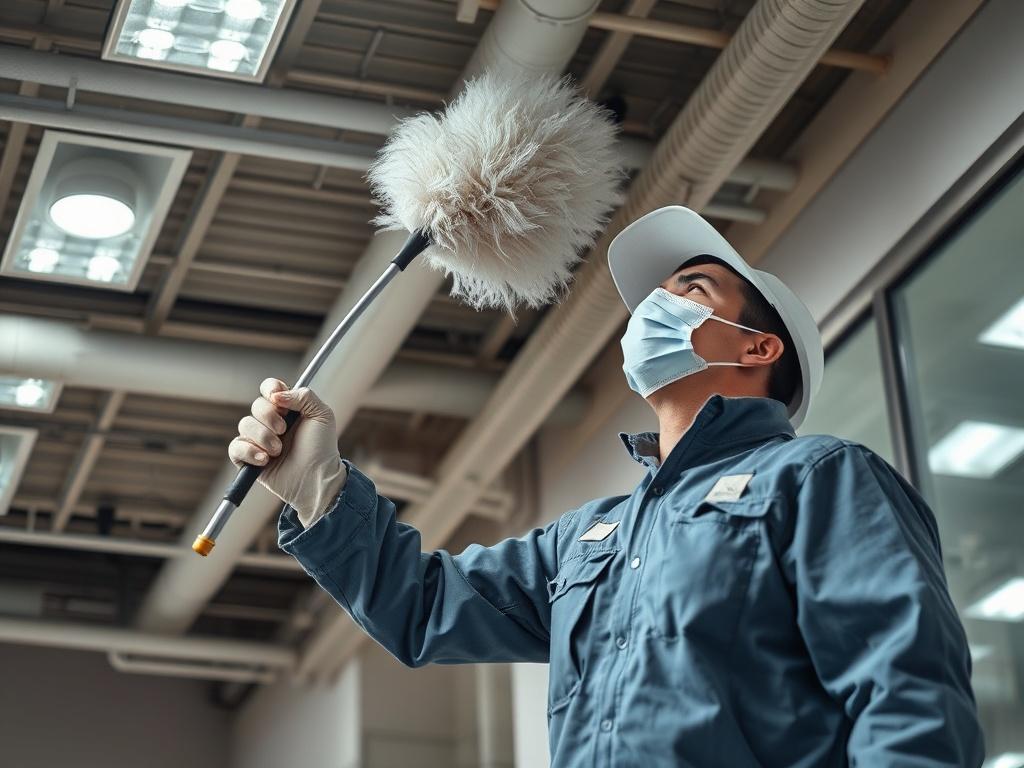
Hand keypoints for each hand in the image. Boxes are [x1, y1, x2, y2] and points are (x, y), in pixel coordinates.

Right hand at [229, 378, 347, 526]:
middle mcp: (271, 422)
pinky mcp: (248, 459)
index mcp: (288, 408)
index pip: (269, 388)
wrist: (317, 478)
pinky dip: (249, 452)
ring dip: (263, 437)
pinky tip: (264, 460)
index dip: (270, 388)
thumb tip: (277, 394)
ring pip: (244, 425)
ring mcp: (258, 440)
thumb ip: (303, 396)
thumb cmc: (322, 448)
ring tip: (278, 451)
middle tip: (284, 431)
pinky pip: (235, 448)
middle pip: (256, 406)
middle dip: (269, 418)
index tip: (277, 399)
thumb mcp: (322, 415)